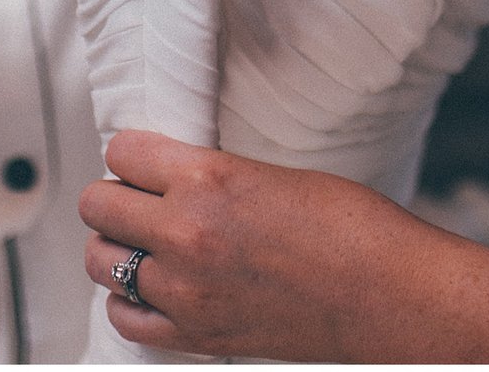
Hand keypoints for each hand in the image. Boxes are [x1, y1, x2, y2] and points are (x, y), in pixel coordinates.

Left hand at [79, 130, 433, 362]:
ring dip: (117, 246)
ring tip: (147, 243)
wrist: (391, 296)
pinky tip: (155, 287)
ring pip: (100, 261)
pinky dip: (131, 300)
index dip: (133, 154)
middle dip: (116, 196)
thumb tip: (172, 177)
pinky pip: (124, 316)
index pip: (122, 152)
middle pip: (97, 205)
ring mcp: (186, 290)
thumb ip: (212, 175)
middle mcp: (186, 233)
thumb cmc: (352, 230)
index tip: (145, 161)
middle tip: (142, 199)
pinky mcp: (196, 335)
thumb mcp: (272, 174)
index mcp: (208, 179)